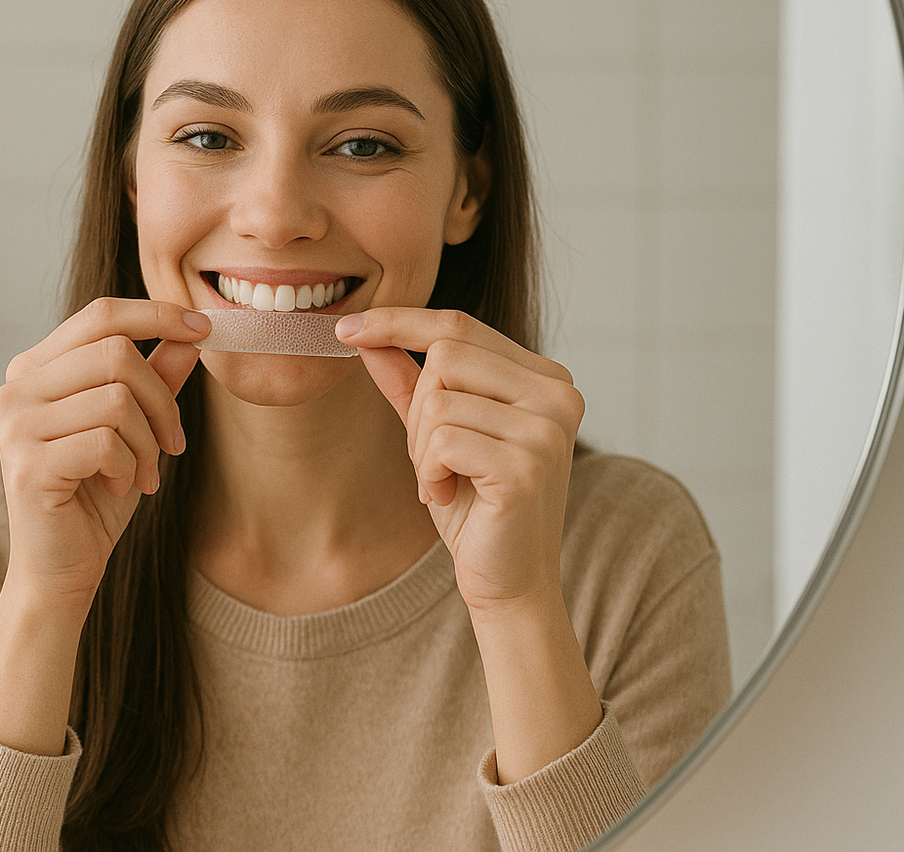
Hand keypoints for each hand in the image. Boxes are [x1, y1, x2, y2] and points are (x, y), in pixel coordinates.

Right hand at [0, 297, 206, 610]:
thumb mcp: (134, 429)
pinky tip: (119, 487)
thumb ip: (155, 379)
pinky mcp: (27, 464)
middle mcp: (15, 389)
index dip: (156, 314)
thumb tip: (189, 335)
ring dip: (148, 442)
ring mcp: (16, 426)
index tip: (203, 329)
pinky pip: (106, 441)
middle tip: (171, 444)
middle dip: (161, 400)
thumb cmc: (94, 497)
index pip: (100, 316)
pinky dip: (129, 466)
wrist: (61, 569)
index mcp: (35, 369)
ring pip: (117, 398)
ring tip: (142, 474)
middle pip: (116, 354)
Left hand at [335, 308, 584, 614]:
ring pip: (439, 401)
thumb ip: (408, 383)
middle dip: (418, 410)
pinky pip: (442, 440)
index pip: (460, 326)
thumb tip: (366, 335)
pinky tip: (448, 497)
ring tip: (445, 482)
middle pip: (445, 355)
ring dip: (421, 449)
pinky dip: (428, 472)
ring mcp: (547, 429)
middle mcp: (557, 394)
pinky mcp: (527, 466)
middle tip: (431, 459)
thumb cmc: (477, 508)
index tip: (346, 327)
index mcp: (545, 377)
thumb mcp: (436, 435)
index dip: (399, 322)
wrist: (508, 582)